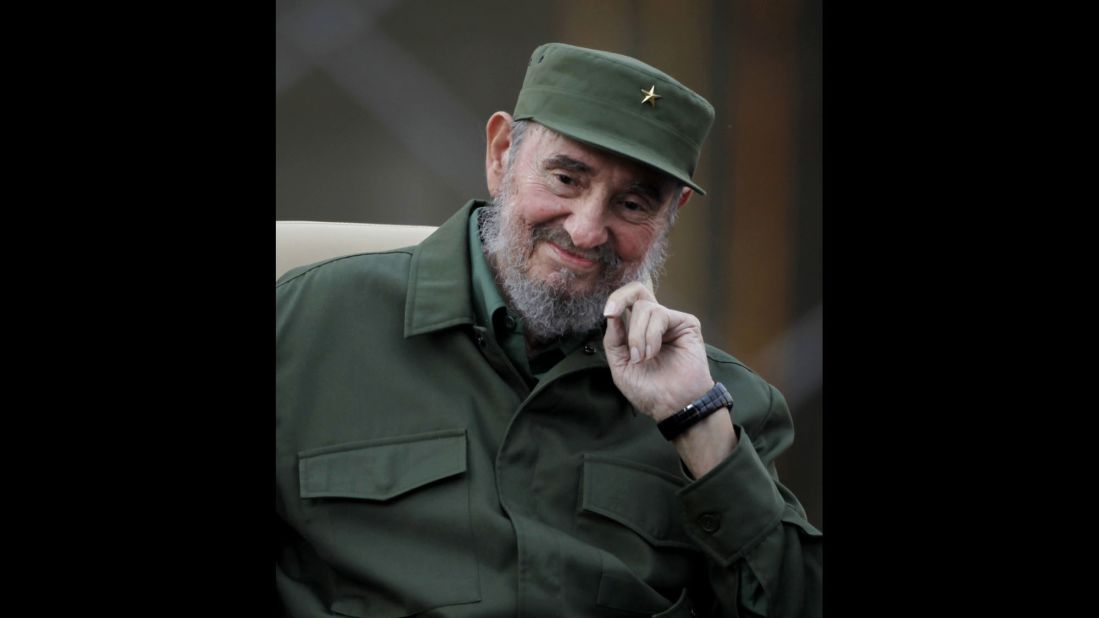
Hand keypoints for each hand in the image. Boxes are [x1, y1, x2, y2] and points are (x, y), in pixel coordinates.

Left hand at [602, 282, 714, 420]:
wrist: (673, 405)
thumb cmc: (648, 390)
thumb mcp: (620, 365)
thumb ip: (614, 340)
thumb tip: (612, 315)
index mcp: (636, 330)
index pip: (626, 302)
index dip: (615, 299)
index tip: (608, 314)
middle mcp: (653, 322)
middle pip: (637, 290)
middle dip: (620, 298)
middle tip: (612, 313)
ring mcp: (670, 322)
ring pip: (646, 307)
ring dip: (638, 335)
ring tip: (642, 357)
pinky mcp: (686, 323)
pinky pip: (661, 315)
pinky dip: (651, 335)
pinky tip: (653, 353)